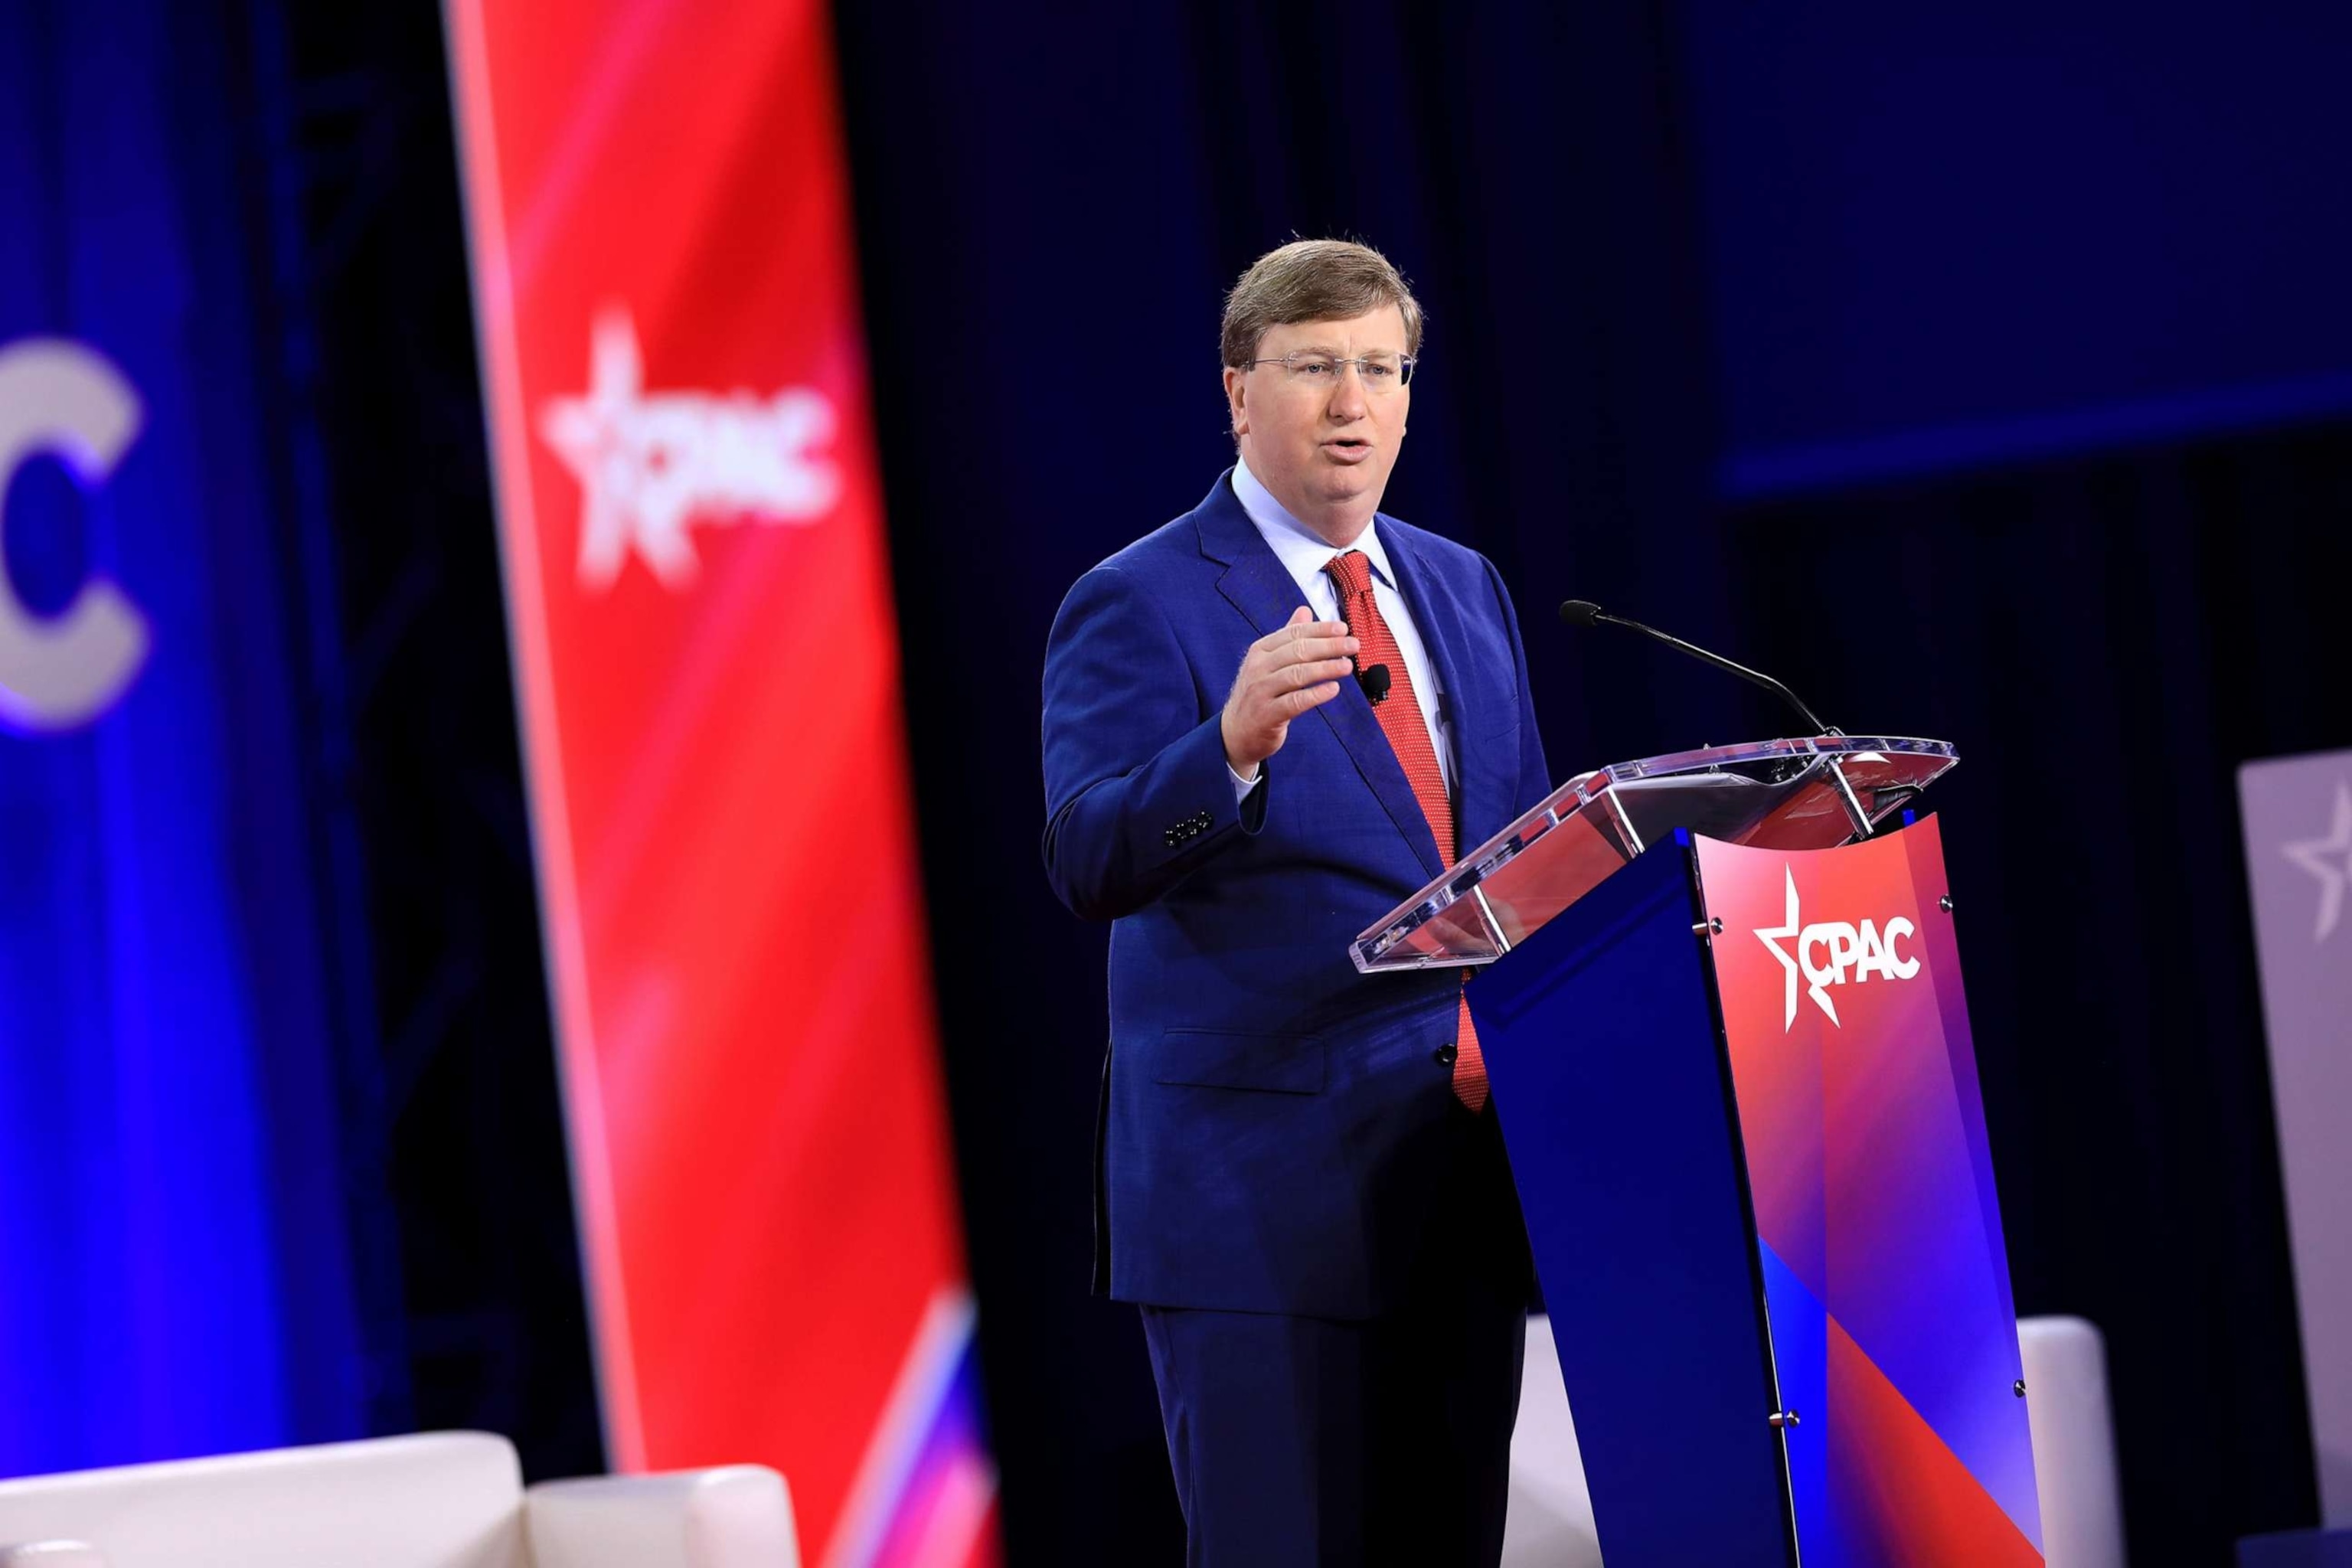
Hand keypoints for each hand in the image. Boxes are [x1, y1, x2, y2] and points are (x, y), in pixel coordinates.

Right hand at [1221, 607, 1358, 778]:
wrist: (1235, 733)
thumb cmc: (1258, 695)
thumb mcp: (1267, 663)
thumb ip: (1286, 638)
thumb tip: (1305, 611)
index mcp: (1260, 651)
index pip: (1294, 634)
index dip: (1321, 630)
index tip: (1344, 629)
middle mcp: (1258, 668)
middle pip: (1298, 651)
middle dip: (1329, 646)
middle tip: (1353, 645)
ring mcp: (1261, 691)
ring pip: (1297, 674)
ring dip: (1326, 668)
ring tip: (1347, 666)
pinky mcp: (1267, 715)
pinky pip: (1295, 702)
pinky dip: (1316, 695)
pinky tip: (1333, 689)